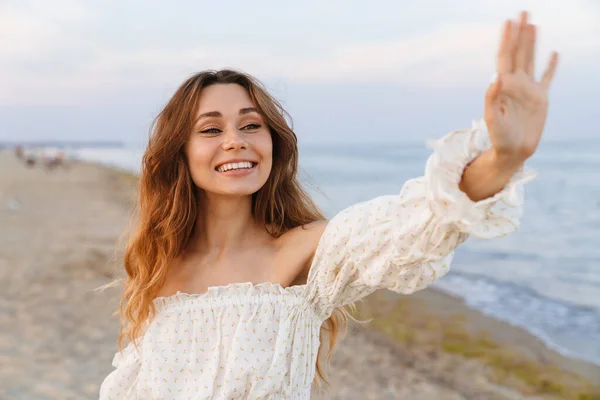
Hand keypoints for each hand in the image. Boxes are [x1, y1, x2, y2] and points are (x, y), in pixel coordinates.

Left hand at [484, 11, 558, 164]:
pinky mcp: (540, 99)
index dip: (507, 39)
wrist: (512, 151)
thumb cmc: (499, 137)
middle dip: (520, 33)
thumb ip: (492, 98)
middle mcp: (515, 84)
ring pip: (531, 60)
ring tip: (533, 25)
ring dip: (532, 42)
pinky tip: (554, 53)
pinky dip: (551, 66)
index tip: (508, 22)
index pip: (504, 57)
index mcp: (503, 86)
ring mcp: (528, 90)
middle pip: (518, 53)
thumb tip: (495, 77)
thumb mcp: (493, 119)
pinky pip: (547, 78)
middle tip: (523, 12)